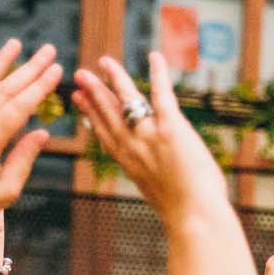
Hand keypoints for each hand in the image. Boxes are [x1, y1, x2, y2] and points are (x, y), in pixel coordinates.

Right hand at [72, 52, 226, 216]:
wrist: (193, 217)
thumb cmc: (184, 212)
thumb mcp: (159, 191)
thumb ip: (153, 174)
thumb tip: (158, 172)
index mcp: (128, 163)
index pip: (104, 133)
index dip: (91, 114)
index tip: (80, 101)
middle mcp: (133, 148)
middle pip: (108, 114)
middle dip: (94, 92)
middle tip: (81, 75)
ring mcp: (150, 136)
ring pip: (127, 100)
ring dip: (115, 79)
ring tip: (104, 62)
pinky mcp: (170, 129)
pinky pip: (161, 94)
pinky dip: (158, 73)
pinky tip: (154, 57)